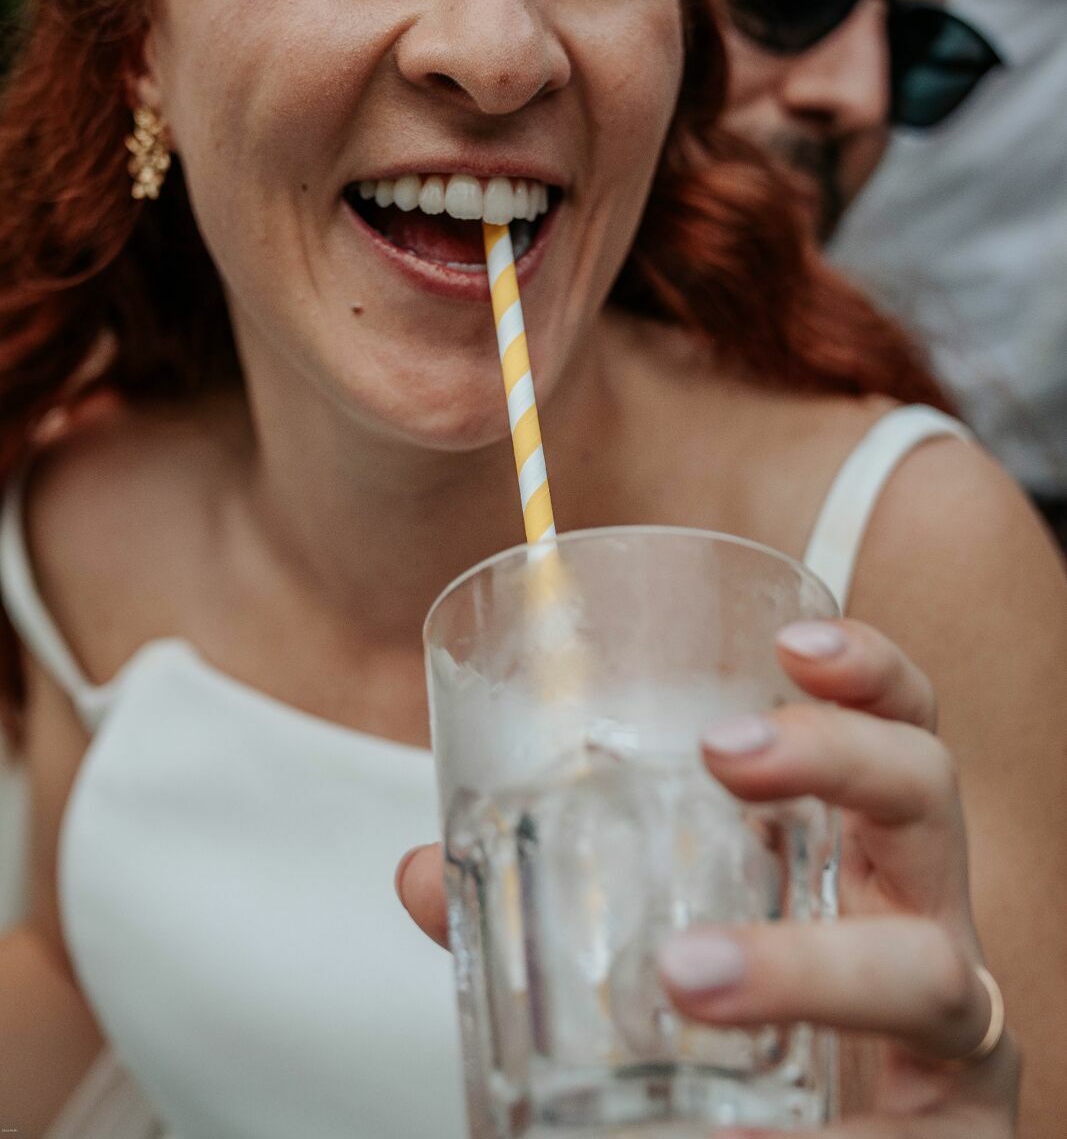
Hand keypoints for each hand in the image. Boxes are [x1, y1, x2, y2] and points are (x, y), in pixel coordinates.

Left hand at [397, 620, 1018, 1134]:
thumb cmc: (757, 1031)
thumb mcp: (663, 944)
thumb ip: (546, 904)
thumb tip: (420, 873)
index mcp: (860, 851)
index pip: (893, 728)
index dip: (865, 672)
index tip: (790, 642)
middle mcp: (921, 917)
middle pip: (927, 794)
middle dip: (837, 754)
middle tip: (721, 752)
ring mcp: (950, 1034)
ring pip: (930, 971)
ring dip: (806, 966)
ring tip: (687, 975)